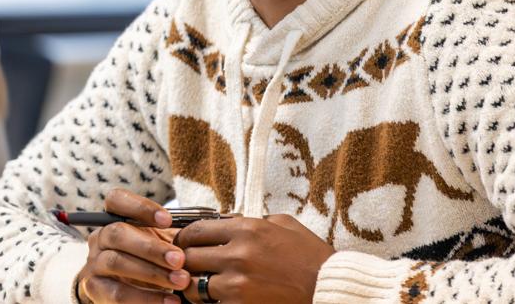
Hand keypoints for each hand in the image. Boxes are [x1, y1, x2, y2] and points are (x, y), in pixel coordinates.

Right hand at [75, 189, 188, 303]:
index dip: (140, 207)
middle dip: (151, 247)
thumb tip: (197, 231)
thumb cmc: (152, 262)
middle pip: (117, 233)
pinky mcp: (96, 290)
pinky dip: (147, 298)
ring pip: (117, 262)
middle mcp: (100, 238)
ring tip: (181, 280)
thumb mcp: (161, 243)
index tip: (167, 220)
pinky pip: (119, 294)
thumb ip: (173, 235)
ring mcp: (94, 264)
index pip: (116, 200)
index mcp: (114, 219)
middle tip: (180, 259)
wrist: (133, 292)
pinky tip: (171, 301)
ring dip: (152, 272)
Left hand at [176, 214, 333, 303]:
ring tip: (198, 285)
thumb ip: (252, 220)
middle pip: (188, 257)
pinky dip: (208, 303)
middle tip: (186, 266)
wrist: (331, 290)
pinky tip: (215, 300)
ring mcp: (238, 285)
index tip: (183, 243)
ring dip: (192, 285)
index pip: (196, 230)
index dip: (184, 238)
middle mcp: (238, 254)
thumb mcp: (284, 224)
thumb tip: (227, 220)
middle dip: (184, 262)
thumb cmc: (311, 257)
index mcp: (247, 229)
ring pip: (192, 285)